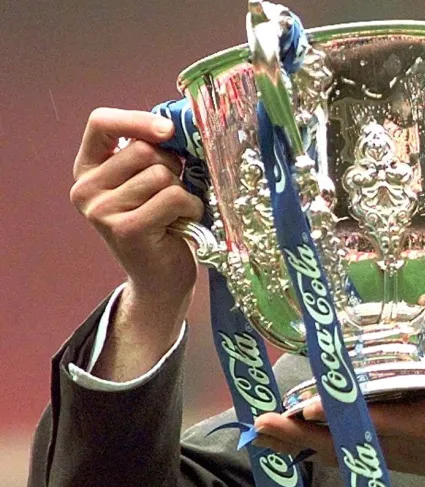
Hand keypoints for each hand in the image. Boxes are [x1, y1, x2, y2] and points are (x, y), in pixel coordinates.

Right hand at [71, 108, 204, 380]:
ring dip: (183, 192)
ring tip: (175, 213)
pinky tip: (182, 224)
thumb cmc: (163, 223)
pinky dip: (189, 208)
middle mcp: (86, 189)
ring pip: (161, 175)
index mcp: (88, 169)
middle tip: (171, 193)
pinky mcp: (127, 230)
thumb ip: (152, 152)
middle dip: (171, 167)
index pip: (101, 123)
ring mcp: (102, 211)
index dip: (137, 120)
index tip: (167, 131)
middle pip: (143, 150)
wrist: (161, 279)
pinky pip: (173, 197)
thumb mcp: (149, 181)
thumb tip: (177, 124)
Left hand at [254, 325, 424, 486]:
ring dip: (300, 442)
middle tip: (261, 424)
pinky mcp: (392, 456)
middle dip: (300, 434)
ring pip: (338, 449)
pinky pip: (347, 453)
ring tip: (263, 430)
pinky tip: (294, 438)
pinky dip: (316, 446)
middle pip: (342, 440)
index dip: (339, 415)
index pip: (374, 421)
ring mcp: (394, 453)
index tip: (304, 409)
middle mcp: (402, 443)